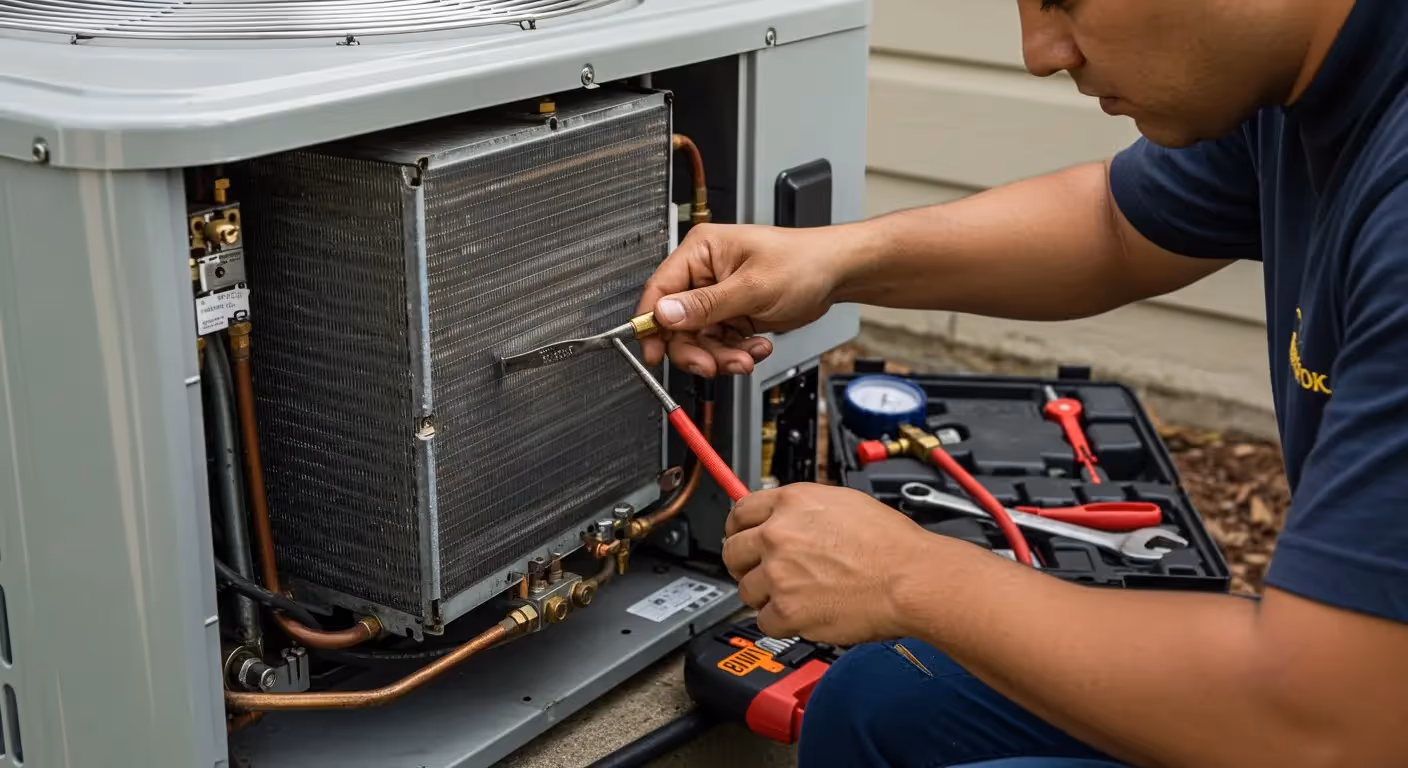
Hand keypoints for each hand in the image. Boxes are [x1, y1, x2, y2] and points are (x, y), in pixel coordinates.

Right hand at [635, 223, 860, 375]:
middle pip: (677, 323)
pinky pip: (720, 344)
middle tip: (711, 365)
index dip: (651, 323)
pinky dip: (737, 353)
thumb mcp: (752, 286)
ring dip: (721, 356)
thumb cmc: (803, 262)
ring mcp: (718, 297)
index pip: (660, 289)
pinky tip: (756, 348)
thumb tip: (665, 314)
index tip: (652, 351)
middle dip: (695, 349)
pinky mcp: (732, 315)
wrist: (837, 275)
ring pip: (699, 340)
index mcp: (701, 252)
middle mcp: (704, 274)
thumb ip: (706, 304)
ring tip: (745, 358)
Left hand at [721, 483, 940, 644]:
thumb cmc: (891, 545)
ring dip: (767, 596)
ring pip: (747, 590)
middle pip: (733, 551)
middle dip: (746, 564)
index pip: (740, 511)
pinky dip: (782, 623)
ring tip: (798, 596)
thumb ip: (803, 510)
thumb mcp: (843, 503)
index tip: (741, 537)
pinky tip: (806, 614)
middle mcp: (778, 534)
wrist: (911, 579)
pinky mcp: (787, 611)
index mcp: (791, 502)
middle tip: (764, 573)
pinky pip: (765, 621)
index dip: (738, 527)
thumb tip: (785, 518)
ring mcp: (779, 574)